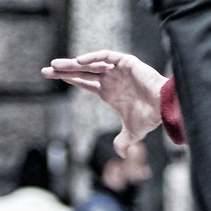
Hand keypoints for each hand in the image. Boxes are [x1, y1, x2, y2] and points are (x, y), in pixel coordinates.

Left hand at [43, 51, 166, 158]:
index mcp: (108, 92)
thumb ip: (123, 142)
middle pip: (82, 72)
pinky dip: (93, 57)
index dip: (69, 80)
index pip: (84, 82)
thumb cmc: (150, 117)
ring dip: (74, 64)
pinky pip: (107, 56)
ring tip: (56, 65)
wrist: (165, 108)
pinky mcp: (126, 62)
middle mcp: (111, 79)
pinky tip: (79, 62)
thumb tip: (120, 154)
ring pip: (91, 63)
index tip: (52, 77)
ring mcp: (118, 70)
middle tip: (45, 70)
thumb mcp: (132, 133)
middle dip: (64, 70)